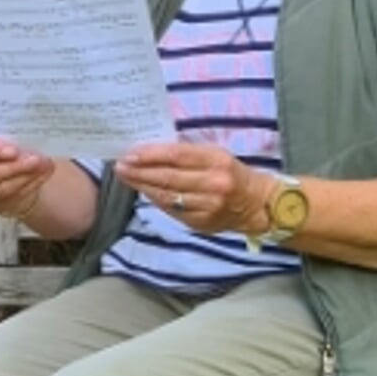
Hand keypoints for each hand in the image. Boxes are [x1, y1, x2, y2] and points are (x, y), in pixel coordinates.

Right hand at [0, 137, 54, 218]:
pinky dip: (34, 183)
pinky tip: (44, 172)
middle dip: (14, 167)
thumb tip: (23, 135)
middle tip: (34, 159)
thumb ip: (3, 138)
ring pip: (4, 188)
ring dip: (27, 176)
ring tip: (43, 164)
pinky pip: (16, 195)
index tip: (13, 150)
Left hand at [114, 143, 271, 235]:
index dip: (150, 155)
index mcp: (217, 161)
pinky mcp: (203, 223)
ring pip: (167, 196)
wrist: (255, 203)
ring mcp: (208, 206)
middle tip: (120, 166)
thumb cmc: (229, 172)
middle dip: (139, 172)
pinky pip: (173, 211)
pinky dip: (156, 200)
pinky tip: (144, 191)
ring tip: (126, 178)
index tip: (129, 154)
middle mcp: (214, 184)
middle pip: (168, 178)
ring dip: (143, 187)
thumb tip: (148, 152)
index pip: (176, 156)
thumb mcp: (214, 154)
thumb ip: (186, 153)